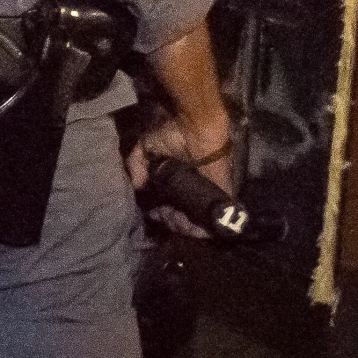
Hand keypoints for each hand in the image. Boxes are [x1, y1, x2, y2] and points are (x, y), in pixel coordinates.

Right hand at [130, 110, 235, 239]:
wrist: (197, 127)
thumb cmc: (173, 135)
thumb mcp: (146, 147)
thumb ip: (137, 165)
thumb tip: (137, 186)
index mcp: (177, 183)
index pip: (169, 207)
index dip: (159, 214)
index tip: (153, 212)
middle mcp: (191, 191)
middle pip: (181, 218)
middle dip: (170, 222)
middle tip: (163, 215)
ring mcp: (206, 195)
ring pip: (196, 223)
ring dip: (182, 227)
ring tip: (175, 219)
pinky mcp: (220, 196)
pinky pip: (212, 221)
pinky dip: (200, 230)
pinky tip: (187, 223)